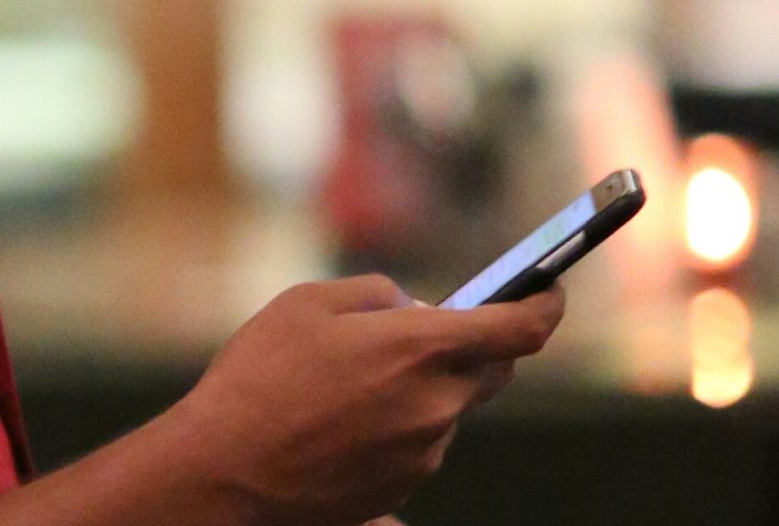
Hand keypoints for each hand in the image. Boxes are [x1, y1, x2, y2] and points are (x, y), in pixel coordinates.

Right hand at [170, 275, 563, 525]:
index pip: (517, 330)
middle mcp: (436, 406)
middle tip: (427, 326)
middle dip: (473, 343)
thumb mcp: (308, 302)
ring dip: (422, 384)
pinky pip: (419, 441)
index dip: (544, 306)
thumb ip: (373, 294)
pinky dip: (397, 420)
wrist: (226, 473)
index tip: (552, 290)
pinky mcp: (402, 489)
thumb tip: (410, 307)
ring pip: (448, 405)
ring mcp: (423, 455)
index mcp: (419, 350)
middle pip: (489, 370)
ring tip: (350, 379)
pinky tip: (341, 417)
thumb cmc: (261, 377)